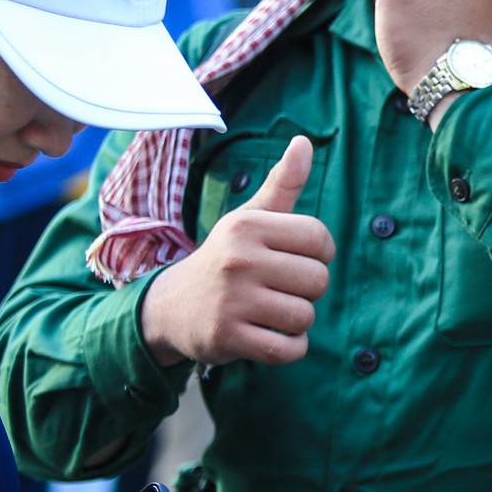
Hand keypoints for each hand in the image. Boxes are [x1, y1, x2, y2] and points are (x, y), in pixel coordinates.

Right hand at [140, 136, 334, 367]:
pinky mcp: (227, 337)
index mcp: (247, 226)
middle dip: (307, 291)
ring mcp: (230, 300)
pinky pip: (288, 349)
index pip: (320, 239)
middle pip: (318, 281)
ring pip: (305, 316)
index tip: (296, 260)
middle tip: (278, 290)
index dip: (319, 255)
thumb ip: (282, 184)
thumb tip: (304, 142)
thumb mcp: (249, 219)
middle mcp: (238, 259)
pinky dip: (290, 348)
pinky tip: (272, 337)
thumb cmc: (226, 258)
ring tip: (270, 312)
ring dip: (296, 321)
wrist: (172, 306)